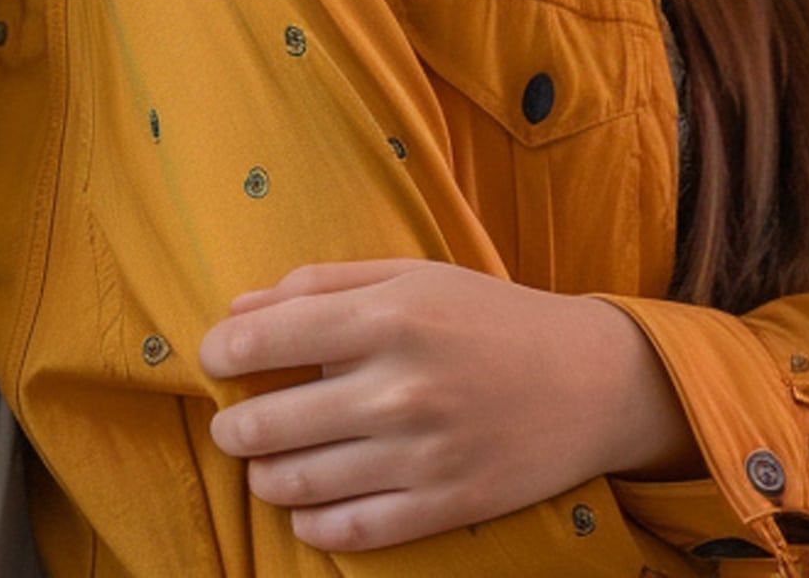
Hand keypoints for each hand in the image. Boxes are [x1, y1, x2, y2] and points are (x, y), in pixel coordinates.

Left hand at [196, 260, 699, 553]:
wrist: (593, 380)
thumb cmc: (490, 318)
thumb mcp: (410, 277)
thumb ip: (320, 285)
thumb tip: (237, 310)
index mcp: (387, 319)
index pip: (260, 342)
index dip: (218, 353)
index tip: (215, 360)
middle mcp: (400, 389)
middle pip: (266, 424)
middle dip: (232, 427)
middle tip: (234, 423)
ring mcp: (422, 456)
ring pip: (297, 484)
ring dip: (263, 477)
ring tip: (267, 462)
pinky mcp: (446, 506)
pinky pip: (350, 531)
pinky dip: (311, 524)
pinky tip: (306, 506)